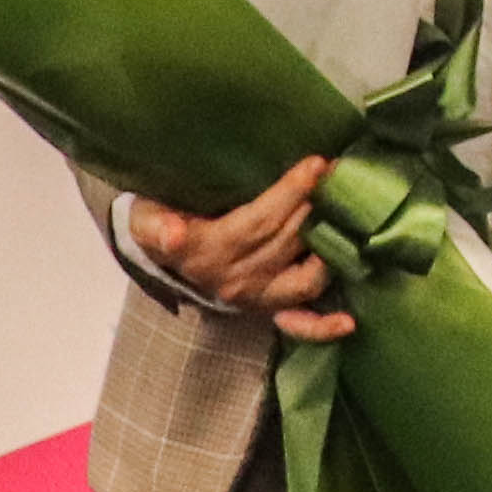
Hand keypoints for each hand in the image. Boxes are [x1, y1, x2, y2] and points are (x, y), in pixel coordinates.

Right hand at [135, 159, 352, 341]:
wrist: (158, 262)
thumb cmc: (157, 226)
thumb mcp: (143, 219)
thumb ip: (154, 225)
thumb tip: (173, 234)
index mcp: (207, 253)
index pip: (258, 222)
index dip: (290, 193)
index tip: (316, 164)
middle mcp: (234, 281)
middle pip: (286, 242)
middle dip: (317, 204)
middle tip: (339, 171)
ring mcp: (254, 300)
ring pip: (303, 278)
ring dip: (329, 250)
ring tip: (346, 213)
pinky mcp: (267, 311)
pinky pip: (298, 326)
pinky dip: (322, 327)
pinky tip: (347, 323)